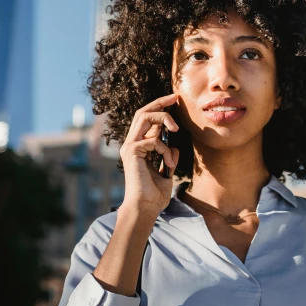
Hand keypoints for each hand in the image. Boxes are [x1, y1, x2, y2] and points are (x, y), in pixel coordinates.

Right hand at [119, 92, 179, 217]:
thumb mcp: (166, 172)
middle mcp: (131, 144)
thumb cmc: (154, 195)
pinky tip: (169, 163)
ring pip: (145, 117)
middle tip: (175, 97)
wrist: (145, 208)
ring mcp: (129, 146)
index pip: (147, 120)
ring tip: (176, 128)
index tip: (175, 101)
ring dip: (164, 118)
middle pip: (143, 112)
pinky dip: (166, 149)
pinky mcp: (132, 152)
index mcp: (138, 147)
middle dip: (160, 102)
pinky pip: (153, 140)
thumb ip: (169, 158)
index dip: (160, 108)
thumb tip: (176, 147)